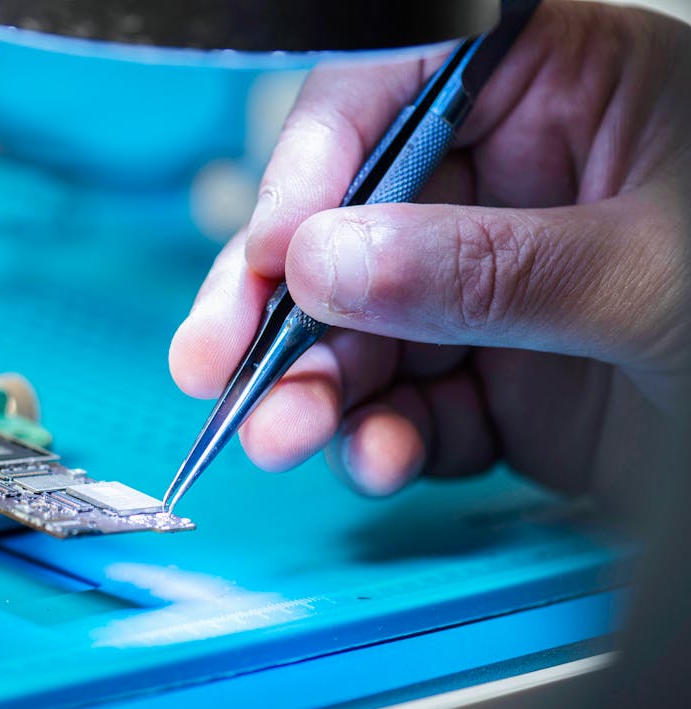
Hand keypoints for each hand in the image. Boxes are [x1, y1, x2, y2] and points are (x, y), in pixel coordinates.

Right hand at [169, 0, 689, 503]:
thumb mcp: (647, 273)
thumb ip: (484, 267)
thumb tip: (328, 263)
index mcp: (556, 95)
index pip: (394, 93)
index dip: (313, 168)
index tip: (271, 251)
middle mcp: (505, 185)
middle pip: (346, 225)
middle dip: (278, 305)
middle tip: (218, 365)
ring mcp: (489, 288)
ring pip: (359, 330)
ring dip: (314, 389)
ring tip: (288, 435)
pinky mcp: (490, 379)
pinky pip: (406, 404)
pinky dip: (381, 441)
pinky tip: (379, 459)